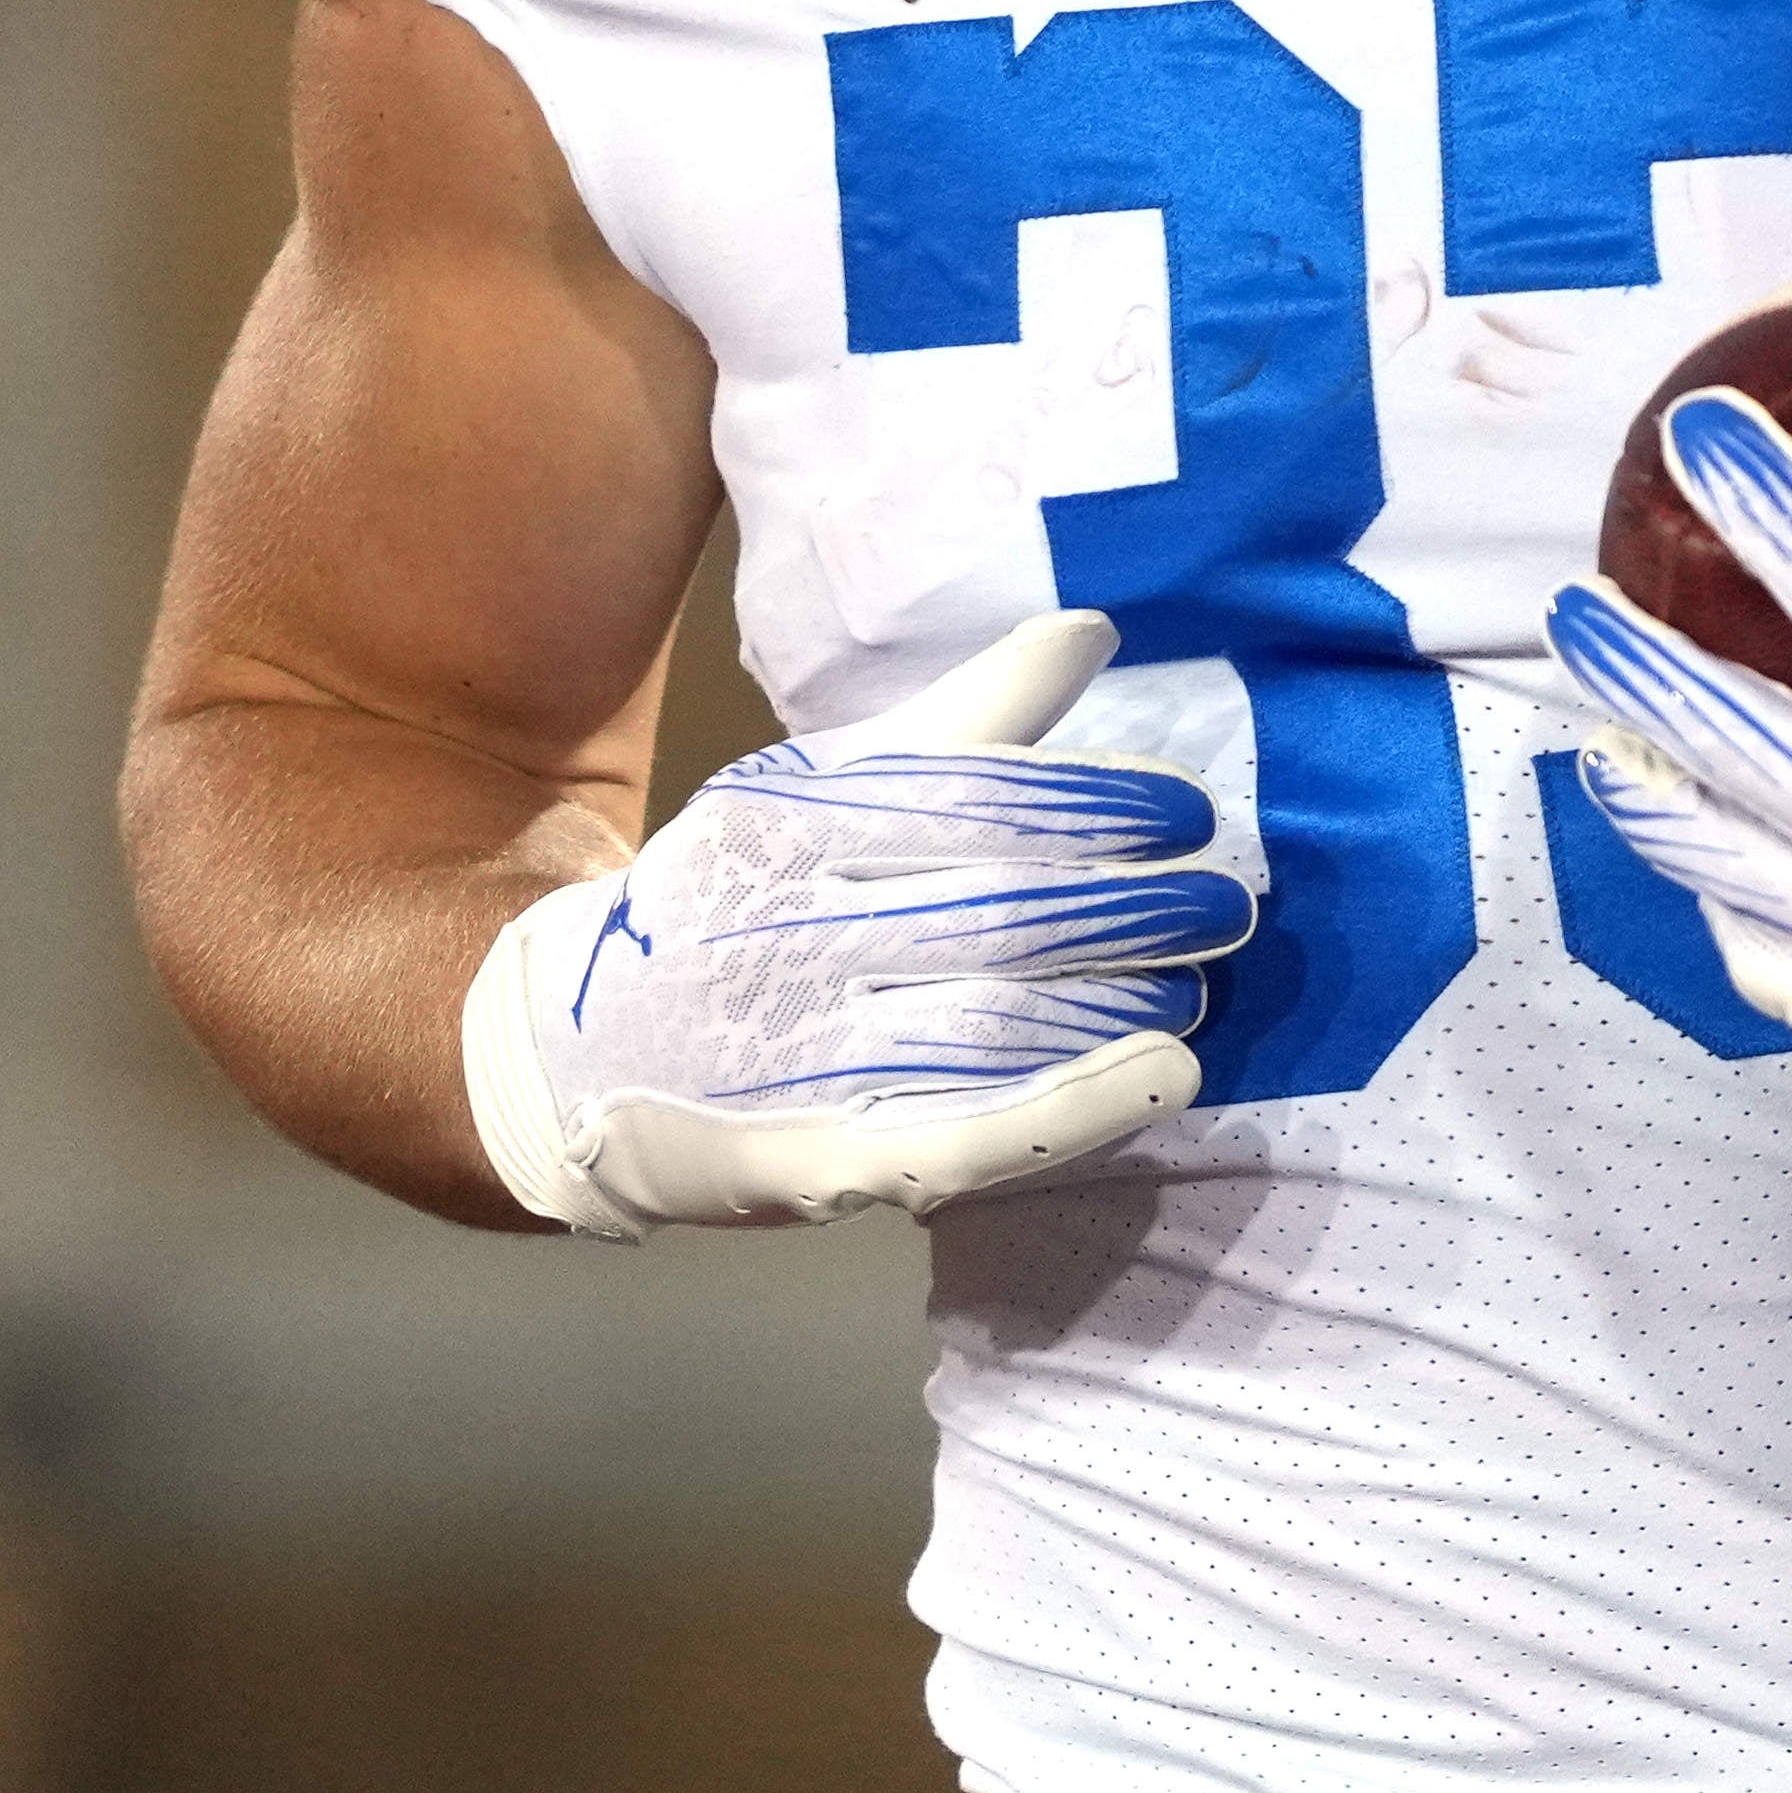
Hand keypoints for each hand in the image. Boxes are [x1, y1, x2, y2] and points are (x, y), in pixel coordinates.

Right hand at [457, 609, 1249, 1237]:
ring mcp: (810, 1059)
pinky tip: (1166, 1078)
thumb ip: (961, 721)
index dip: (1094, 806)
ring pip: (1000, 1024)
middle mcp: (798, 941)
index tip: (1183, 805)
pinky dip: (1076, 1107)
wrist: (566, 1058)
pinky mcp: (830, 1160)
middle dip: (1133, 904)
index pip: (970, 808)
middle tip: (1225, 895)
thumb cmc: (728, 903)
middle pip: (1000, 918)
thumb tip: (1090, 632)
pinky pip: (971, 1137)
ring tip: (1202, 976)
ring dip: (1122, 999)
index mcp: (792, 833)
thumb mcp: (818, 788)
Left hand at [1549, 367, 1791, 1241]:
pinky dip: (1715, 896)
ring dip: (1639, 781)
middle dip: (1630, 657)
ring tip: (1594, 739)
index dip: (1758, 493)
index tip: (1693, 432)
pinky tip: (1703, 865)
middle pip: (1718, 727)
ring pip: (1709, 848)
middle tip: (1572, 605)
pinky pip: (1757, 950)